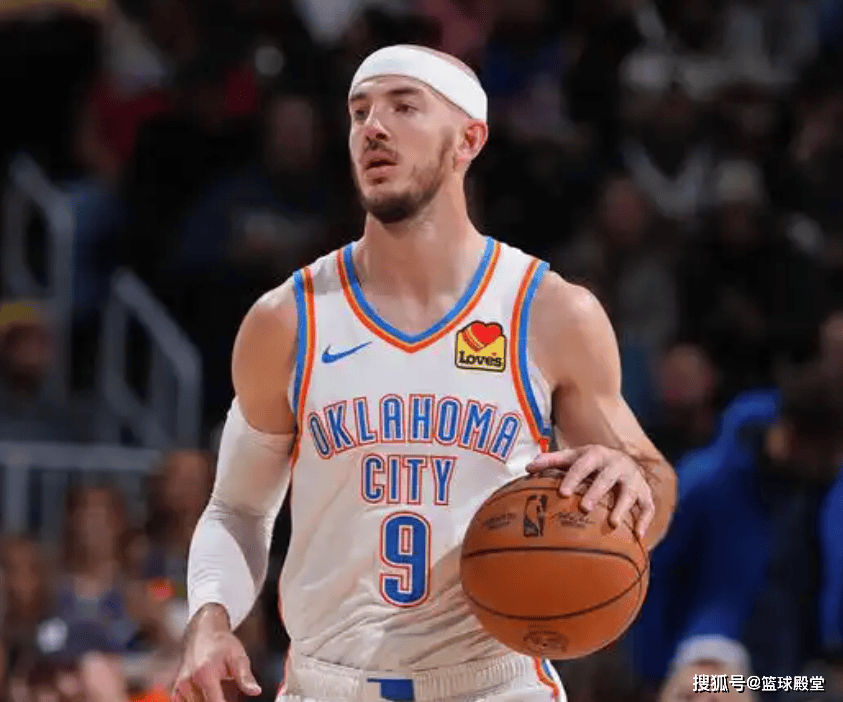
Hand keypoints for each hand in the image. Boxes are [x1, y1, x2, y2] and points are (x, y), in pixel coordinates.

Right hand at [171, 604, 260, 701]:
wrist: (203, 632)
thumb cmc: (222, 644)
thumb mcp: (238, 656)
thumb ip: (245, 676)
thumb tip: (256, 691)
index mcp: (205, 674)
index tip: (233, 701)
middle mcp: (188, 683)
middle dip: (219, 701)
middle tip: (228, 694)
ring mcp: (179, 688)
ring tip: (219, 691)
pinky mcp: (175, 691)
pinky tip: (207, 696)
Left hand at [526, 446, 654, 539]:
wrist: (622, 459)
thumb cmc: (590, 462)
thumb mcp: (573, 457)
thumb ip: (551, 461)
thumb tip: (528, 468)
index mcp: (596, 454)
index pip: (582, 465)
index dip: (573, 478)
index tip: (562, 492)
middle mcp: (617, 464)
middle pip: (606, 478)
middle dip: (596, 492)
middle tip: (584, 507)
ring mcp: (633, 479)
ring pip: (629, 492)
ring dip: (622, 507)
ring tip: (613, 524)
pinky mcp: (645, 492)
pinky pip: (648, 506)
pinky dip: (645, 520)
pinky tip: (638, 536)